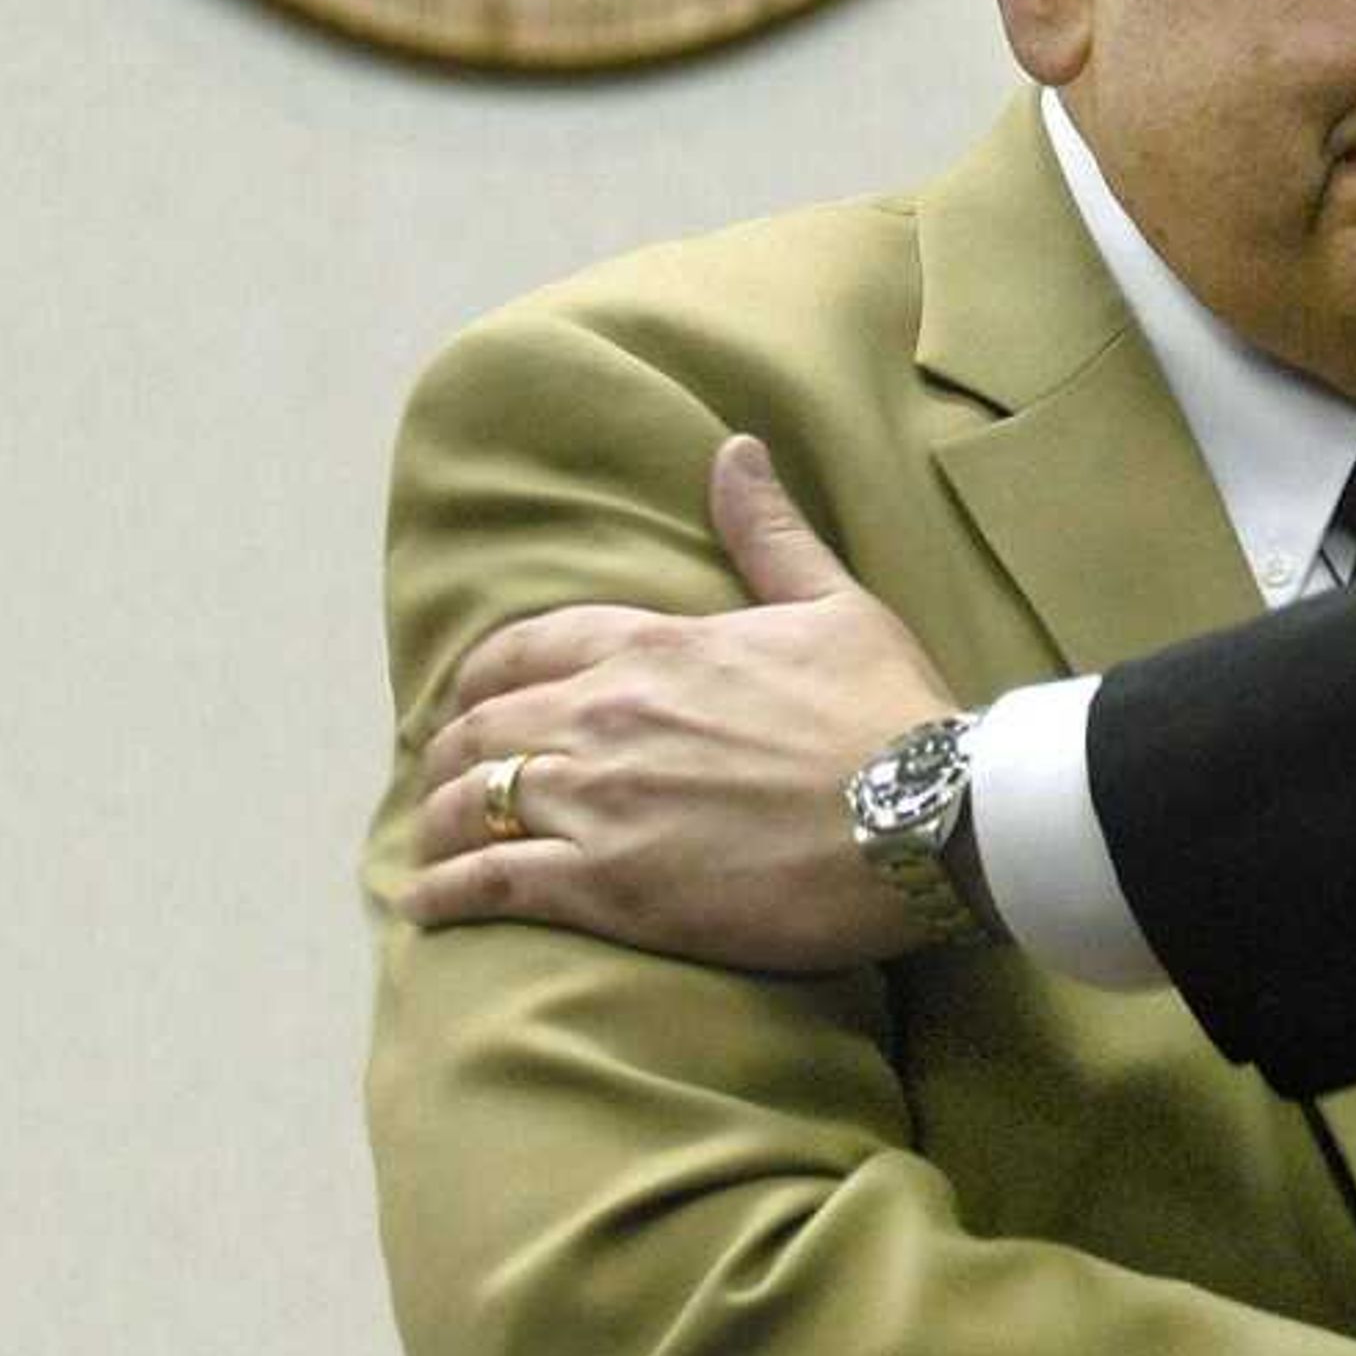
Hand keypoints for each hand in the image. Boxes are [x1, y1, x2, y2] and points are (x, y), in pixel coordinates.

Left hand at [394, 436, 952, 967]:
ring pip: (470, 802)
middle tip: (450, 779)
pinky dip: (444, 892)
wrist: (930, 817)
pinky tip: (425, 905)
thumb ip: (768, 533)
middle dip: (454, 753)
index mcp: (653, 646)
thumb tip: (735, 450)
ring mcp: (599, 801)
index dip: (483, 679)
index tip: (472, 703)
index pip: (523, 650)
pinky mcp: (607, 885)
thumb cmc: (892, 713)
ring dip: (440, 821)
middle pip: (482, 727)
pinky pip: (490, 881)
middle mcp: (606, 715)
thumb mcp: (834, 605)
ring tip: (432, 846)